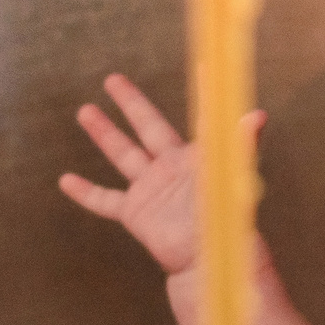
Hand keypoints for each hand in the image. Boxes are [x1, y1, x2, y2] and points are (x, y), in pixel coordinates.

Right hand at [58, 74, 259, 275]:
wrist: (207, 257)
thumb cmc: (224, 219)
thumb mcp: (231, 178)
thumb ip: (242, 145)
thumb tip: (259, 114)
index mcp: (198, 156)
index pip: (202, 116)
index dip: (205, 92)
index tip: (205, 66)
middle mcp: (172, 167)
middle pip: (147, 126)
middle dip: (130, 103)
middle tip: (112, 79)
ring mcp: (151, 189)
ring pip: (122, 154)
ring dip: (104, 133)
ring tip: (85, 110)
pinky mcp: (135, 213)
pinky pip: (105, 200)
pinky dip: (86, 192)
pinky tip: (66, 181)